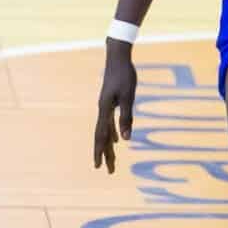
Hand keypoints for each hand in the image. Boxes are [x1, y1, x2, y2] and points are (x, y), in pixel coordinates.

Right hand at [93, 44, 137, 171]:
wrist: (117, 57)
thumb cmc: (124, 75)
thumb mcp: (128, 97)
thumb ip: (127, 117)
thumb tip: (126, 139)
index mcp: (105, 110)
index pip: (101, 136)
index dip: (100, 152)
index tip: (99, 167)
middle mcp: (102, 111)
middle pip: (102, 137)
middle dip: (105, 154)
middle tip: (109, 171)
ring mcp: (105, 107)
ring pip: (105, 131)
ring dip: (108, 146)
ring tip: (111, 160)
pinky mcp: (110, 103)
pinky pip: (109, 123)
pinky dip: (113, 133)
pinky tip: (117, 140)